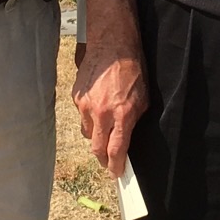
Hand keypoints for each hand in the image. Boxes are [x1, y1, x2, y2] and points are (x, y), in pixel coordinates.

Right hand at [71, 34, 148, 175]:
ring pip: (87, 133)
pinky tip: (97, 104)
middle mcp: (102, 113)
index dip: (115, 166)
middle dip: (102, 159)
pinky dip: (89, 116)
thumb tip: (126, 139)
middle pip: (97, 149)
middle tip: (107, 161)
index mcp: (122, 115)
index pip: (116, 151)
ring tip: (104, 125)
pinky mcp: (76, 97)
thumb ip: (133, 121)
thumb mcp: (143, 99)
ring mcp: (86, 106)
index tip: (116, 173)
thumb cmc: (132, 71)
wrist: (113, 46)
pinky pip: (81, 115)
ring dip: (95, 135)